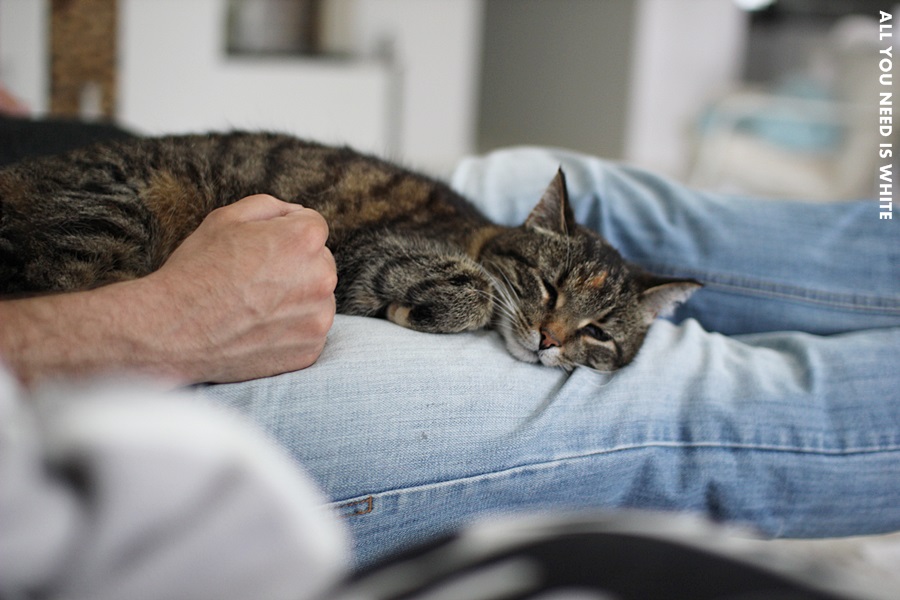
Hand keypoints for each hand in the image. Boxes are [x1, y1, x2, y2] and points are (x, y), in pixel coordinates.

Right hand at [145, 195, 337, 382]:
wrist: (173, 331)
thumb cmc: (197, 270)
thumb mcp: (226, 218)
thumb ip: (270, 207)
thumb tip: (295, 213)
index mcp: (305, 239)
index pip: (312, 226)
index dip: (282, 234)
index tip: (257, 251)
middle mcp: (322, 277)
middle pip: (319, 263)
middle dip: (294, 267)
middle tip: (253, 281)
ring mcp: (319, 317)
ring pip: (316, 299)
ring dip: (296, 300)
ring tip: (255, 307)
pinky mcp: (310, 350)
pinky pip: (309, 332)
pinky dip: (290, 332)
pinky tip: (258, 330)